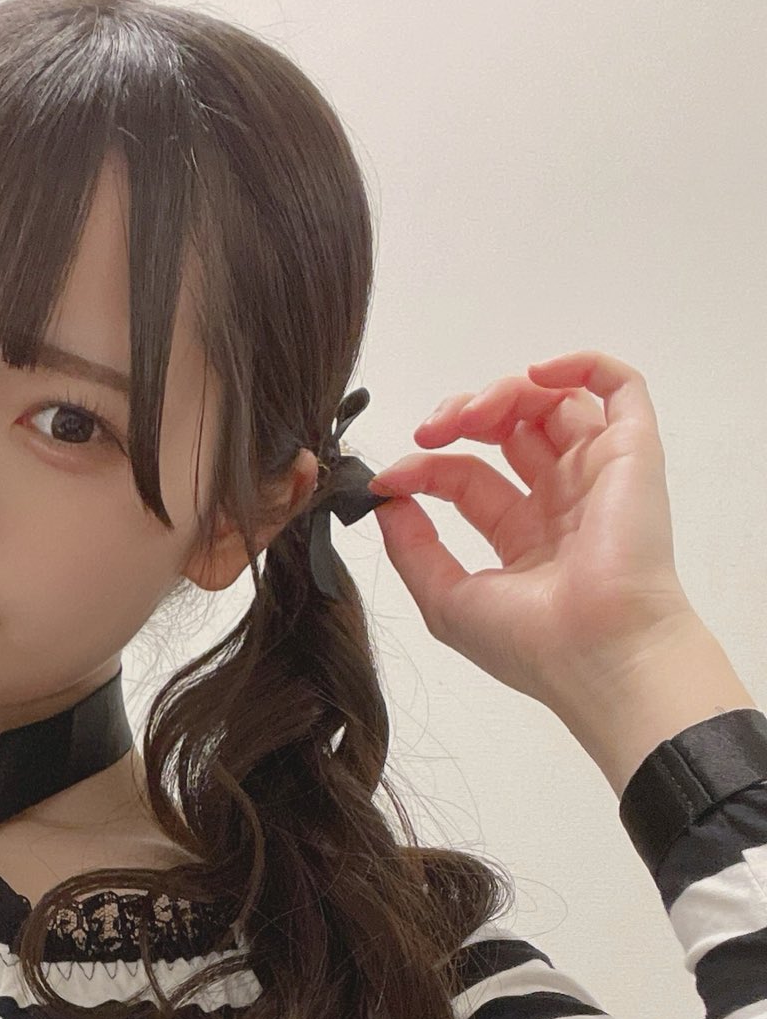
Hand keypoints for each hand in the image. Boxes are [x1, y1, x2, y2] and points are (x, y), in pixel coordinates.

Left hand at [367, 350, 699, 716]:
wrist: (599, 653)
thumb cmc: (532, 642)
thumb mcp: (446, 601)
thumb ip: (411, 550)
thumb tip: (386, 502)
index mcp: (524, 538)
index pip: (468, 478)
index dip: (426, 467)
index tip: (390, 477)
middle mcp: (562, 502)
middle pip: (511, 430)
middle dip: (464, 416)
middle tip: (431, 431)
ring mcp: (598, 475)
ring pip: (553, 402)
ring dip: (503, 392)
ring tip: (470, 414)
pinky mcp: (633, 454)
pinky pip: (620, 388)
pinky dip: (579, 365)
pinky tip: (536, 373)